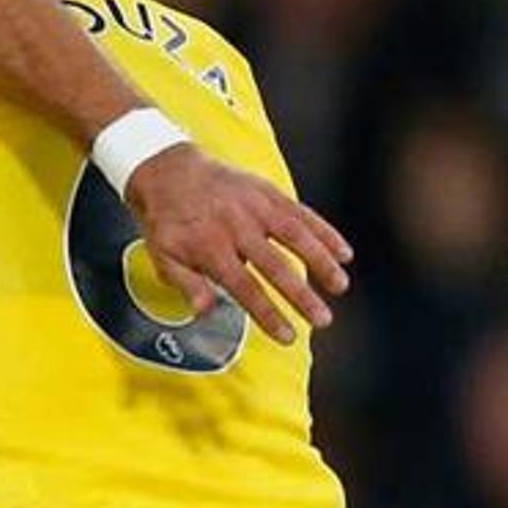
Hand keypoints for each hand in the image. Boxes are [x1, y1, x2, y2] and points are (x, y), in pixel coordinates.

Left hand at [121, 144, 350, 344]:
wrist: (168, 170)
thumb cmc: (168, 221)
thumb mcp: (163, 256)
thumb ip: (186, 285)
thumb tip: (206, 313)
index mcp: (209, 248)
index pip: (244, 287)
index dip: (268, 314)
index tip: (288, 336)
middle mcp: (236, 227)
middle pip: (275, 265)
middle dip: (301, 295)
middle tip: (323, 320)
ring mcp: (255, 207)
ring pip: (295, 235)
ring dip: (321, 261)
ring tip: (340, 286)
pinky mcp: (268, 192)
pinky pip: (301, 212)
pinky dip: (324, 231)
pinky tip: (344, 252)